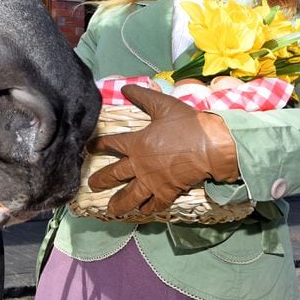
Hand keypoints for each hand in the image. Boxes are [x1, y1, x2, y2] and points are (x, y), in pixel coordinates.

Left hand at [87, 84, 238, 215]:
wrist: (210, 146)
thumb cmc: (187, 124)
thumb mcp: (163, 105)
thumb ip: (142, 96)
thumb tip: (125, 88)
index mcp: (137, 143)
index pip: (112, 144)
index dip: (99, 145)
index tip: (89, 148)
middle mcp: (140, 165)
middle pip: (115, 174)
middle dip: (101, 180)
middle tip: (92, 185)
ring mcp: (152, 181)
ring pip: (131, 195)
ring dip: (119, 203)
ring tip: (111, 209)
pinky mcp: (167, 192)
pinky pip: (154, 203)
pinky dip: (147, 208)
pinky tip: (142, 211)